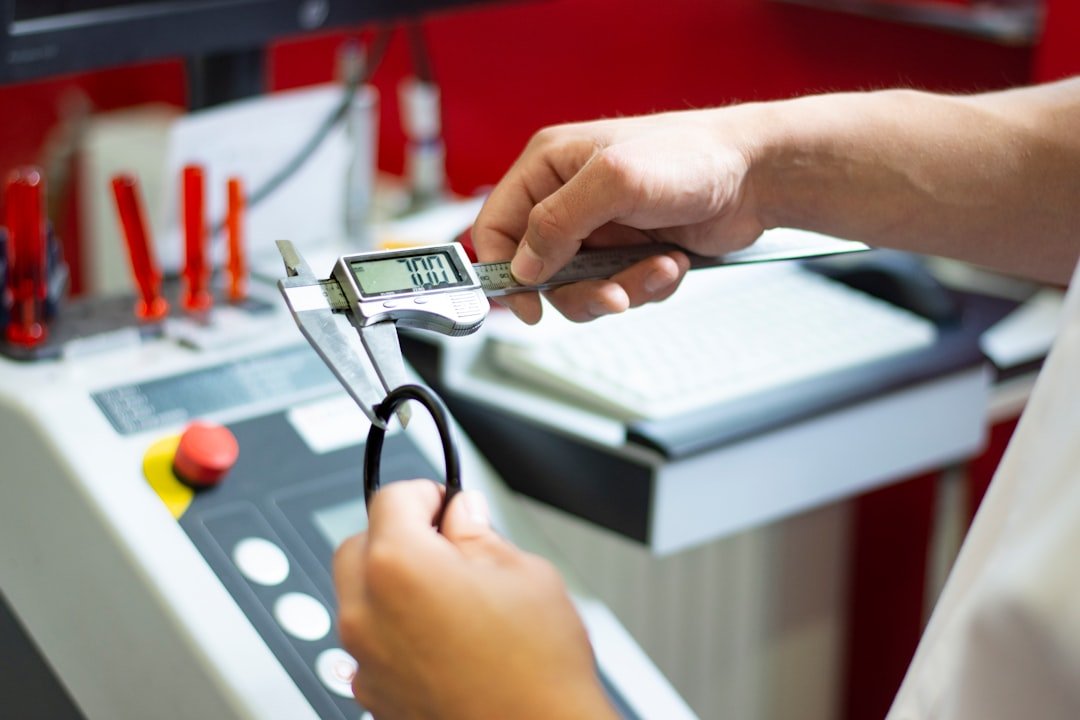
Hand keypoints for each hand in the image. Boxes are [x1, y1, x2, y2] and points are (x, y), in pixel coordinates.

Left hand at [333, 480, 617, 719]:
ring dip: (391, 583)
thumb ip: (479, 534)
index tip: (448, 504)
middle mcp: (366, 613)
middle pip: (360, 544)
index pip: (391, 498)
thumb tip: (462, 515)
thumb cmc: (537, 670)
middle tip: (448, 544)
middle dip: (399, 534)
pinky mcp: (372, 695)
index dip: (427, 493)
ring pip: (358, 596)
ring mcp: (364, 660)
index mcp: (399, 566)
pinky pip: (369, 643)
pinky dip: (393, 629)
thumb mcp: (524, 573)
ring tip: (450, 595)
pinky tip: (442, 638)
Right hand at [472, 109, 766, 323]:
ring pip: (580, 288)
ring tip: (657, 267)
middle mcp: (567, 198)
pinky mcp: (628, 252)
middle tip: (612, 292)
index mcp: (548, 166)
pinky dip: (645, 286)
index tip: (528, 303)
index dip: (504, 270)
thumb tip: (522, 266)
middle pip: (538, 271)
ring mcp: (599, 229)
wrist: (757, 176)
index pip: (496, 227)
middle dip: (579, 289)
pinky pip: (617, 290)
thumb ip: (556, 222)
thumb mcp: (613, 182)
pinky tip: (671, 261)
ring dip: (620, 289)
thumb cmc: (692, 158)